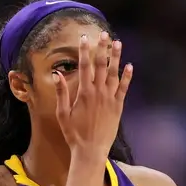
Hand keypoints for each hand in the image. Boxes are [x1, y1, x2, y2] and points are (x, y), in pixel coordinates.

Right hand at [54, 31, 132, 156]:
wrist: (90, 150)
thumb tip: (57, 74)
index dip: (85, 51)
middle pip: (101, 66)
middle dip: (102, 49)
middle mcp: (98, 93)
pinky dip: (126, 76)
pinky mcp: (118, 107)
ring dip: (116, 57)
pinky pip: (123, 88)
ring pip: (114, 73)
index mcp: (84, 93)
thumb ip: (61, 93)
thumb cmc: (73, 133)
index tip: (84, 38)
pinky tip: (129, 66)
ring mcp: (110, 99)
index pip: (84, 66)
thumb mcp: (62, 114)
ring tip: (117, 43)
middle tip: (104, 35)